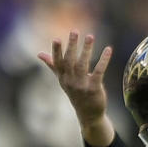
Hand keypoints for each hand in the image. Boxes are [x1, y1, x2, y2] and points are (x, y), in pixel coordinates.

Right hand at [38, 31, 114, 145]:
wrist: (88, 114)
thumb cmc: (76, 94)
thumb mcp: (63, 80)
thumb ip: (53, 65)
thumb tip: (39, 54)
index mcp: (62, 78)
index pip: (58, 62)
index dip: (56, 51)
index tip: (56, 39)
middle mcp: (70, 81)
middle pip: (70, 61)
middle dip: (72, 46)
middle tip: (75, 31)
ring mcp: (82, 85)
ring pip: (83, 64)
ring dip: (86, 49)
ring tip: (90, 36)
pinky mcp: (94, 88)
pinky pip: (99, 71)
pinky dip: (104, 60)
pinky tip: (108, 49)